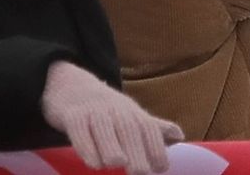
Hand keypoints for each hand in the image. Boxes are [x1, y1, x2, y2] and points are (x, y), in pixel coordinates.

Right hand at [40, 61, 182, 174]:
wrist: (69, 84)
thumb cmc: (106, 109)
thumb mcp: (130, 115)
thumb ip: (153, 128)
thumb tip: (180, 136)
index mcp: (130, 111)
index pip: (146, 126)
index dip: (155, 146)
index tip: (162, 167)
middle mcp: (113, 108)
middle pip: (127, 127)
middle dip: (135, 149)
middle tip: (141, 172)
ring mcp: (92, 110)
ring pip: (103, 127)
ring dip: (111, 146)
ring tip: (118, 163)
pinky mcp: (71, 114)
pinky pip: (79, 129)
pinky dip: (86, 146)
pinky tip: (94, 163)